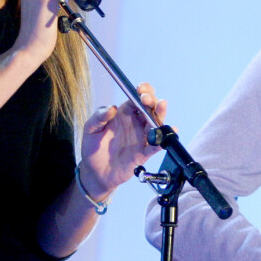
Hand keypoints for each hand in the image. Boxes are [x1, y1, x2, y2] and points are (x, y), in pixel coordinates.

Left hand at [79, 83, 167, 198]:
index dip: (142, 91)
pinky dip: (164, 138)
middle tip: (147, 99)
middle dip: (152, 100)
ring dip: (160, 114)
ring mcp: (141, 137)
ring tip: (161, 106)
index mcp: (124, 114)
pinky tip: (170, 131)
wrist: (95, 171)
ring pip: (156, 123)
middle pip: (149, 108)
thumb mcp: (91, 128)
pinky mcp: (143, 153)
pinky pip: (157, 145)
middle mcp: (135, 123)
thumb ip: (99, 117)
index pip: (136, 98)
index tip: (141, 89)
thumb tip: (112, 107)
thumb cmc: (93, 146)